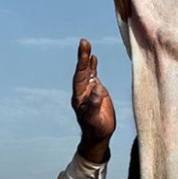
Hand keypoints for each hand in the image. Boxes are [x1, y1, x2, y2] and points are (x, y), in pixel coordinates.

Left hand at [71, 39, 114, 162]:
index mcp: (79, 97)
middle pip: (82, 71)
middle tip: (83, 42)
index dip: (82, 64)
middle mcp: (82, 91)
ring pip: (87, 72)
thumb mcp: (95, 118)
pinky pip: (93, 76)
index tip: (85, 53)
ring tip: (85, 44)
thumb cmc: (95, 129)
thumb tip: (98, 87)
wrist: (98, 136)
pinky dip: (93, 67)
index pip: (80, 77)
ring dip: (86, 58)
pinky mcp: (97, 92)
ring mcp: (89, 90)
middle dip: (83, 56)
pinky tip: (93, 57)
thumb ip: (95, 104)